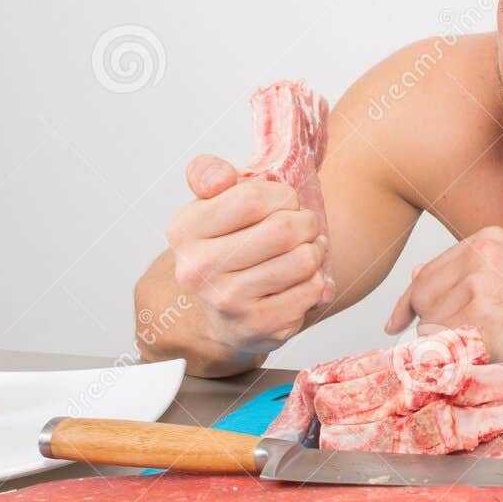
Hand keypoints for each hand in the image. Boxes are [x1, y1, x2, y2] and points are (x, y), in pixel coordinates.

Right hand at [166, 154, 335, 353]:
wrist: (222, 311)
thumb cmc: (227, 244)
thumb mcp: (212, 203)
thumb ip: (208, 173)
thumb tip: (221, 177)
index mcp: (185, 231)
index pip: (252, 199)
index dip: (282, 196)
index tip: (284, 202)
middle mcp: (198, 270)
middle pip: (283, 230)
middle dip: (306, 222)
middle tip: (304, 225)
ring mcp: (227, 302)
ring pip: (303, 260)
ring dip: (315, 250)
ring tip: (306, 250)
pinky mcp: (258, 327)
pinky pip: (312, 290)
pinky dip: (317, 280)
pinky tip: (302, 279)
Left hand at [384, 226, 502, 358]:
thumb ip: (460, 272)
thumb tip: (416, 272)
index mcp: (486, 239)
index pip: (425, 271)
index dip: (409, 301)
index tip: (397, 319)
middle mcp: (481, 255)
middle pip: (421, 294)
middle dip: (431, 320)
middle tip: (462, 334)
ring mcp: (479, 283)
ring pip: (427, 319)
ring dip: (446, 338)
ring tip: (485, 337)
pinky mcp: (479, 315)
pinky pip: (438, 339)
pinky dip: (452, 351)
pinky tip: (481, 347)